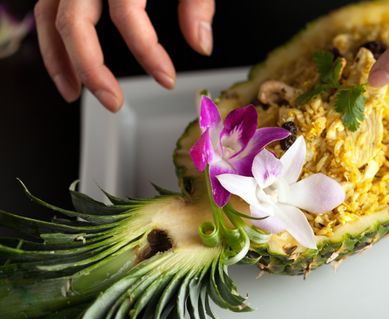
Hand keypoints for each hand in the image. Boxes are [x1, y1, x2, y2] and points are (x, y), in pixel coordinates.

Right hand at [34, 0, 214, 111]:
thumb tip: (200, 44)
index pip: (127, 13)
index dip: (146, 50)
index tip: (166, 78)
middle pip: (73, 21)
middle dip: (91, 68)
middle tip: (112, 101)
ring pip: (48, 15)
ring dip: (58, 58)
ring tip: (73, 92)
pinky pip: (49, 5)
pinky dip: (52, 36)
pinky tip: (65, 59)